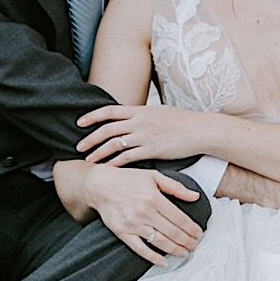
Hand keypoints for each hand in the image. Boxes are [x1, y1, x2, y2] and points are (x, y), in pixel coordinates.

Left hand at [77, 102, 206, 165]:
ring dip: (99, 153)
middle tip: (78, 146)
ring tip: (89, 160)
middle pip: (107, 129)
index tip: (80, 122)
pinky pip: (127, 158)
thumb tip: (133, 117)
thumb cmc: (183, 122)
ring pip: (114, 145)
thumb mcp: (160, 113)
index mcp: (140, 111)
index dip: (92, 116)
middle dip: (90, 138)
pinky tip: (108, 169)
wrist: (200, 130)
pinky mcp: (152, 150)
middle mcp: (139, 122)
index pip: (110, 111)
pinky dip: (115, 164)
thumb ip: (143, 116)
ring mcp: (145, 136)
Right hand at [84, 165, 204, 267]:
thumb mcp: (153, 176)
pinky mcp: (122, 233)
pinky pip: (140, 249)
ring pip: (160, 242)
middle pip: (172, 232)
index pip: (180, 218)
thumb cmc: (127, 179)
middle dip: (187, 241)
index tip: (199, 234)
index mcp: (154, 198)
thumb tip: (195, 196)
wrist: (100, 185)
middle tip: (195, 246)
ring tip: (185, 253)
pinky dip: (153, 258)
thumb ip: (175, 187)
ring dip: (175, 250)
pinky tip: (163, 262)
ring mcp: (133, 224)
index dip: (192, 229)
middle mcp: (145, 213)